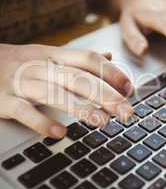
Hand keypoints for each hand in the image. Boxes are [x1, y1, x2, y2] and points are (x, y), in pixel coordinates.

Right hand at [0, 44, 133, 137]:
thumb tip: (109, 57)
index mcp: (54, 56)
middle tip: (126, 111)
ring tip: (103, 122)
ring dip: (81, 108)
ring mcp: (22, 83)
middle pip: (78, 79)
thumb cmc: (21, 63)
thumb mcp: (51, 55)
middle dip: (106, 95)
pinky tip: (61, 133)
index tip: (129, 88)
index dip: (111, 73)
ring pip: (55, 94)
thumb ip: (80, 59)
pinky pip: (24, 112)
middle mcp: (41, 67)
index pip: (88, 59)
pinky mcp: (4, 101)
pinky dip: (42, 122)